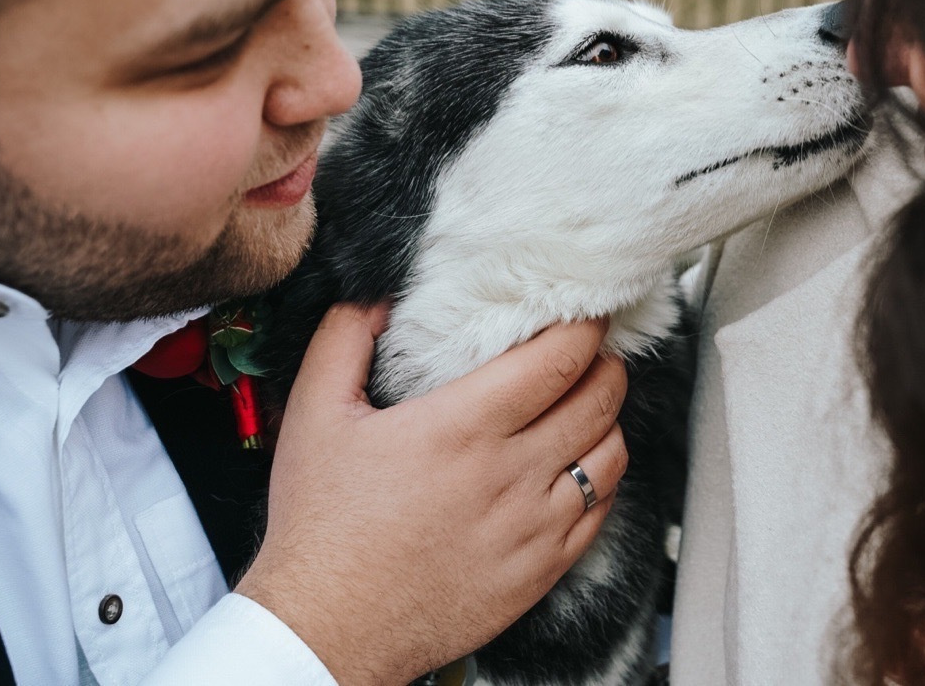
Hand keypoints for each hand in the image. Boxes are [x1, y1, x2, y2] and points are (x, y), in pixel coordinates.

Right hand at [234, 304, 628, 685]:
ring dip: (607, 420)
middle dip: (607, 363)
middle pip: (599, 399)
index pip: (560, 360)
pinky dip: (600, 480)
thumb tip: (380, 296)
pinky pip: (599, 512)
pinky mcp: (541, 571)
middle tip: (594, 352)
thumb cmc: (322, 526)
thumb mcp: (314, 414)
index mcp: (463, 427)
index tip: (587, 313)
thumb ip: (346, 339)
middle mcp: (510, 474)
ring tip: (586, 407)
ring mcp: (533, 527)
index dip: (586, 326)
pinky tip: (577, 467)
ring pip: (610, 455)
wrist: (329, 628)